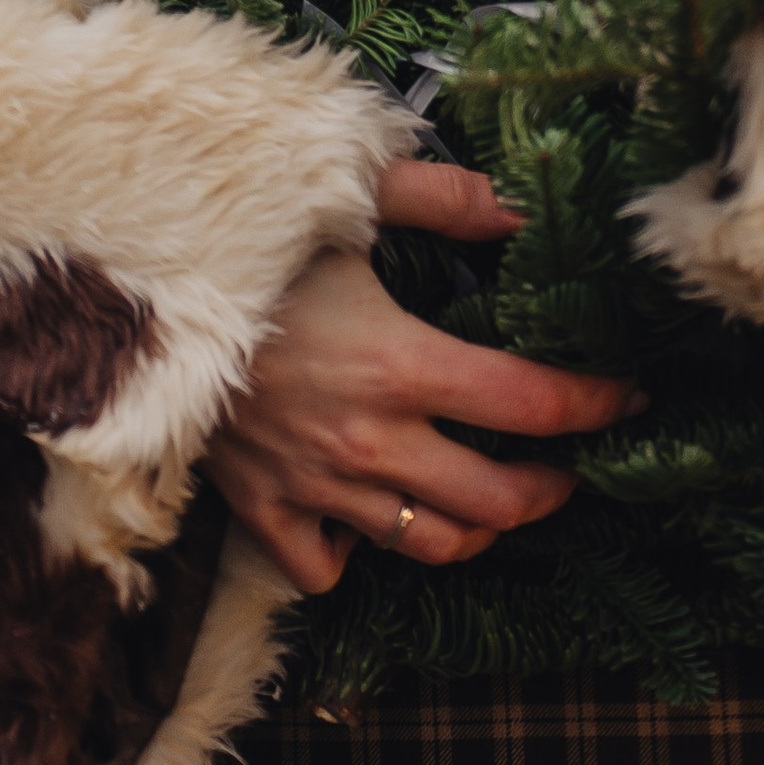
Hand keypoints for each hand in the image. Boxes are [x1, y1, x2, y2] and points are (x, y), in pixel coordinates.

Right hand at [203, 158, 630, 592]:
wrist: (134, 295)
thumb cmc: (246, 242)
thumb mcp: (344, 199)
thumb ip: (441, 198)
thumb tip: (519, 205)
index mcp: (401, 364)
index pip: (528, 405)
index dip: (594, 404)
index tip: (628, 396)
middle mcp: (369, 442)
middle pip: (495, 501)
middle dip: (550, 487)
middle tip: (569, 464)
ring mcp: (316, 487)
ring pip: (429, 543)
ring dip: (479, 528)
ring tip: (498, 499)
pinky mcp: (265, 510)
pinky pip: (331, 567)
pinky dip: (362, 553)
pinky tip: (377, 515)